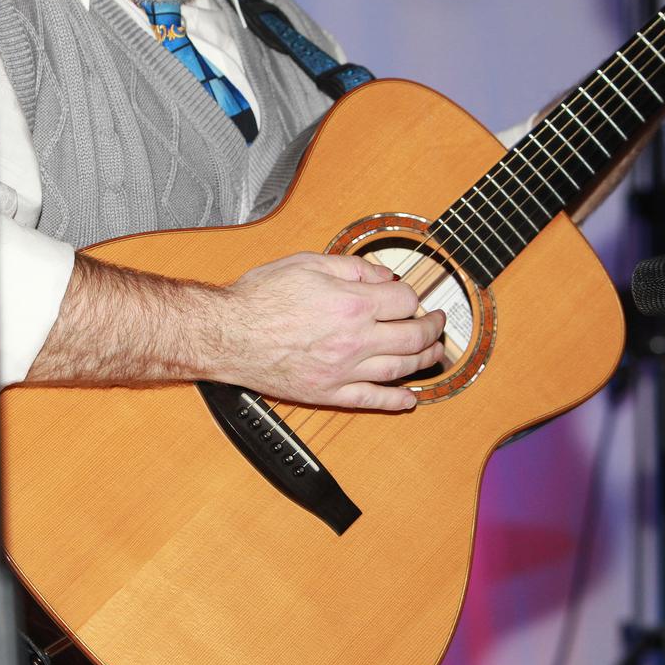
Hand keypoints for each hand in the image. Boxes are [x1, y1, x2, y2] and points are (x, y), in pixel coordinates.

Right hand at [216, 253, 445, 410]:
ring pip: (400, 369)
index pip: (404, 300)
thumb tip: (382, 275)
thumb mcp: (307, 263)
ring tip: (434, 354)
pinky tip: (409, 399)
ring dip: (425, 361)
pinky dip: (395, 401)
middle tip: (437, 322)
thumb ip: (351, 267)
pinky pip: (371, 400)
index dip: (412, 296)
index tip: (408, 296)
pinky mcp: (328, 393)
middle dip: (432, 328)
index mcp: (352, 304)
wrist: (227, 334)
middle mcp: (354, 340)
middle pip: (413, 337)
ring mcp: (343, 370)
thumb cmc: (259, 298)